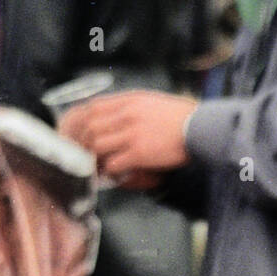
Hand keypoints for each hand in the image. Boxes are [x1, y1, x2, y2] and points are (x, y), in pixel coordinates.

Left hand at [59, 90, 197, 179]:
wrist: (200, 128)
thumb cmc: (180, 117)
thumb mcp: (151, 102)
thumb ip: (130, 107)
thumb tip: (113, 118)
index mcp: (128, 100)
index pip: (91, 108)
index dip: (79, 122)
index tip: (76, 134)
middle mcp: (126, 114)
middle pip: (90, 127)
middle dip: (82, 143)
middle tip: (83, 156)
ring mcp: (132, 133)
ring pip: (97, 145)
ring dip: (94, 158)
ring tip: (97, 167)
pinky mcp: (139, 152)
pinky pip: (113, 163)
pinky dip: (109, 171)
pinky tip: (112, 175)